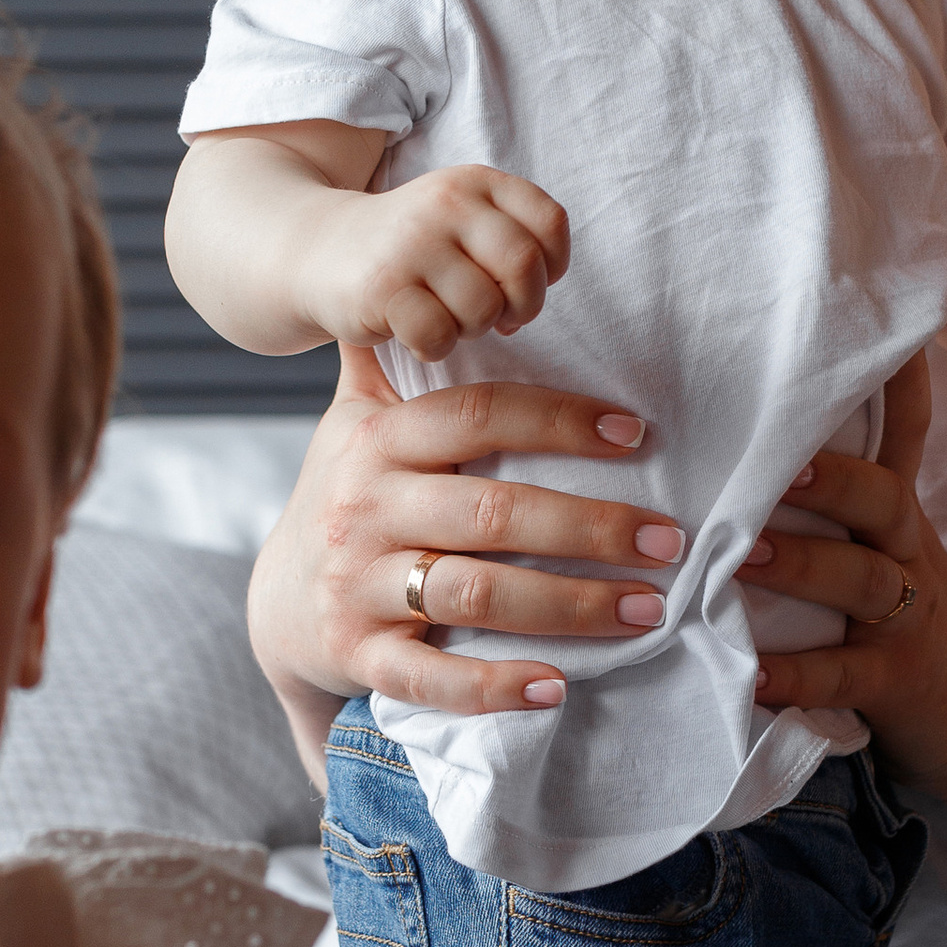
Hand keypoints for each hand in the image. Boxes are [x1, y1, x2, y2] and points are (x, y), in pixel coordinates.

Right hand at [246, 347, 685, 731]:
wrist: (276, 605)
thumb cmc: (347, 498)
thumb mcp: (355, 419)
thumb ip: (391, 356)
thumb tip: (415, 261)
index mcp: (375, 440)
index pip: (476, 415)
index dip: (558, 420)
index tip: (637, 431)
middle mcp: (364, 509)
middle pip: (491, 513)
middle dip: (591, 527)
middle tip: (670, 541)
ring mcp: (358, 585)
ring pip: (474, 594)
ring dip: (570, 605)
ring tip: (647, 609)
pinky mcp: (358, 656)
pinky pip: (430, 678)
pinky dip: (494, 686)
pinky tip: (557, 685)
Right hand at [298, 164, 570, 355]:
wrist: (319, 250)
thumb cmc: (412, 249)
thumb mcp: (463, 219)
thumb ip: (512, 238)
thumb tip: (539, 287)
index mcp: (476, 182)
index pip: (550, 223)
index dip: (550, 267)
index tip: (519, 283)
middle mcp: (446, 203)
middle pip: (524, 267)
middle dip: (521, 306)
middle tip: (495, 317)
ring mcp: (412, 243)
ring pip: (483, 308)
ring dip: (472, 329)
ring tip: (447, 318)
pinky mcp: (382, 287)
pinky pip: (439, 336)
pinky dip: (434, 347)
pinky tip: (416, 333)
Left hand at [738, 362, 946, 794]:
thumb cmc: (913, 617)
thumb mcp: (890, 546)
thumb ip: (839, 494)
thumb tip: (754, 431)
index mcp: (896, 514)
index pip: (903, 430)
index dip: (895, 376)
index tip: (877, 323)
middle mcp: (904, 552)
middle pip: (880, 498)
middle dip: (829, 477)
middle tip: (772, 463)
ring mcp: (904, 618)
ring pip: (862, 580)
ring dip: (804, 564)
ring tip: (746, 555)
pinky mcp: (894, 682)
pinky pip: (844, 676)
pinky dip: (797, 677)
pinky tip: (752, 675)